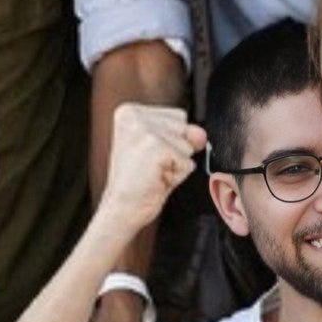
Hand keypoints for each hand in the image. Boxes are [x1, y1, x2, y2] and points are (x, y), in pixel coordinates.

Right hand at [100, 104, 205, 233]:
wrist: (121, 209)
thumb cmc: (138, 182)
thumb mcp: (162, 149)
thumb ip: (184, 134)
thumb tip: (200, 134)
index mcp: (129, 111)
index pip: (178, 116)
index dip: (171, 140)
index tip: (148, 155)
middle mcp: (134, 115)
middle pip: (184, 126)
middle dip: (176, 150)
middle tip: (151, 166)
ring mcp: (144, 130)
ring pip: (188, 144)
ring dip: (177, 164)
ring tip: (153, 172)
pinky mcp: (156, 146)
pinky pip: (187, 161)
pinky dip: (178, 175)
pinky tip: (156, 179)